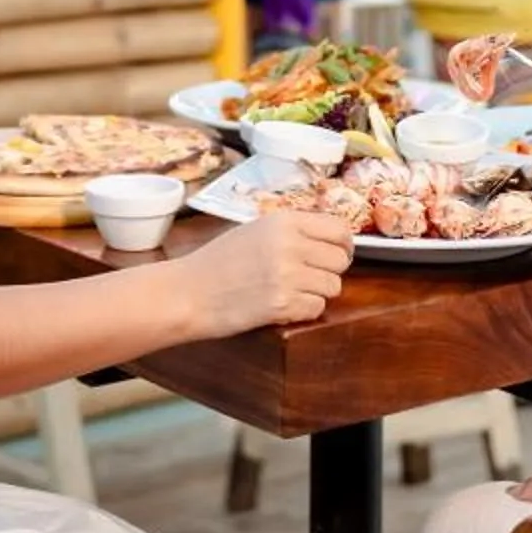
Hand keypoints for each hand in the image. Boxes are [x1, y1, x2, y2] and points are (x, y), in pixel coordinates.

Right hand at [179, 211, 352, 334]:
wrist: (188, 292)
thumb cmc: (218, 262)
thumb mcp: (256, 230)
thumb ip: (293, 231)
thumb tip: (331, 239)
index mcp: (284, 221)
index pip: (340, 229)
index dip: (343, 245)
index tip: (337, 254)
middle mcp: (290, 244)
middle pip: (340, 260)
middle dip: (329, 271)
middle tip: (308, 277)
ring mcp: (287, 275)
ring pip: (333, 286)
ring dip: (317, 292)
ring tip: (291, 291)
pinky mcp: (282, 305)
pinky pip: (316, 308)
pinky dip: (304, 311)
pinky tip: (282, 306)